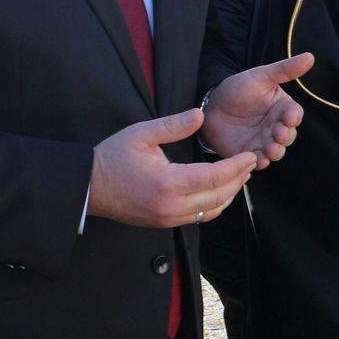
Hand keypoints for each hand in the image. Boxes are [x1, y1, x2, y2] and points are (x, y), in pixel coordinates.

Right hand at [90, 109, 256, 227]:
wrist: (88, 187)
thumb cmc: (112, 158)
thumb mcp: (141, 134)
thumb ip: (173, 125)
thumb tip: (201, 115)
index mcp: (168, 182)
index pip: (215, 177)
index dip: (237, 166)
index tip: (250, 155)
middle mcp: (171, 205)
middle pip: (219, 196)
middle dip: (239, 179)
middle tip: (250, 163)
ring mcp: (168, 218)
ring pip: (211, 211)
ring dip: (230, 194)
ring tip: (240, 176)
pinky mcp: (164, 224)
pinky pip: (198, 218)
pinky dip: (215, 205)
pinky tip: (220, 191)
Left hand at [202, 52, 313, 168]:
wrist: (211, 105)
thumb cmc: (238, 88)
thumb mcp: (261, 76)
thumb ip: (285, 69)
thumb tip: (310, 56)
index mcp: (282, 109)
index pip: (294, 115)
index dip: (293, 118)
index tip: (289, 118)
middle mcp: (276, 126)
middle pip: (288, 136)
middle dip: (285, 137)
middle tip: (277, 135)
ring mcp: (263, 141)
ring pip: (276, 150)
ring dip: (275, 151)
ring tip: (270, 150)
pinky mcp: (249, 152)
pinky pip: (258, 160)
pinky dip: (260, 162)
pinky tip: (258, 159)